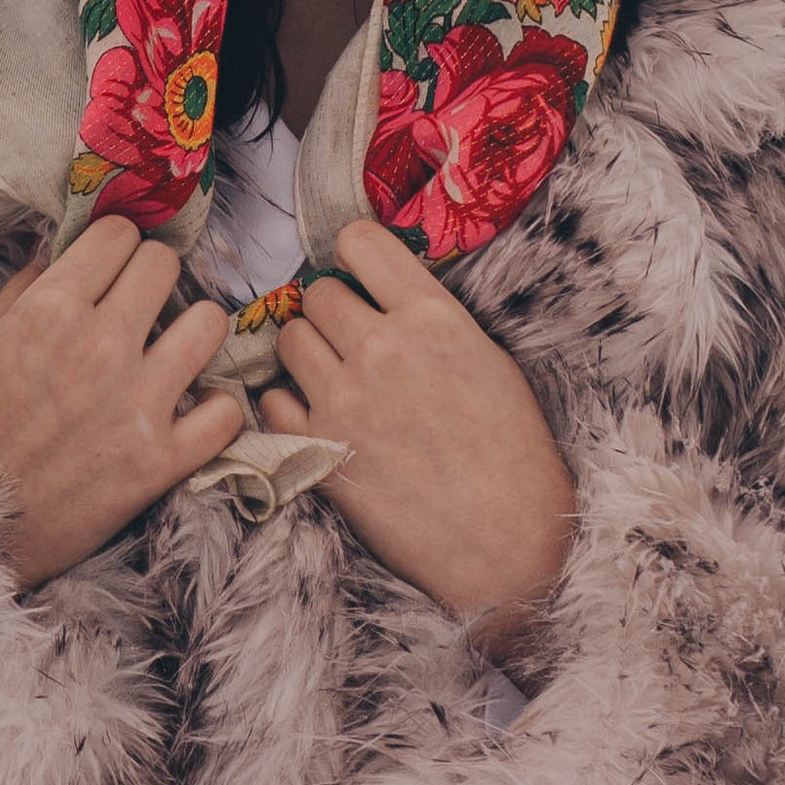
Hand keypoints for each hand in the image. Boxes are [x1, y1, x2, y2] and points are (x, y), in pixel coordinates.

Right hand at [0, 217, 246, 593]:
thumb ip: (21, 293)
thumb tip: (59, 250)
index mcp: (48, 311)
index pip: (118, 234)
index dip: (116, 246)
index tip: (112, 266)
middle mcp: (99, 346)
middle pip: (165, 265)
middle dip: (153, 277)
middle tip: (142, 303)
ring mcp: (136, 403)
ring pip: (209, 324)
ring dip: (193, 331)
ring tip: (174, 349)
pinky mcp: (160, 461)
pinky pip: (226, 412)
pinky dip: (214, 409)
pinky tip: (192, 410)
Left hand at [261, 216, 576, 663]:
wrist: (506, 543)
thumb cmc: (513, 455)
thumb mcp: (488, 361)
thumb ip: (432, 320)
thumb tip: (384, 295)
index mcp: (432, 317)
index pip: (360, 241)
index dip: (352, 255)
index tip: (357, 276)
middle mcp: (382, 347)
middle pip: (317, 293)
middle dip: (331, 313)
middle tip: (352, 343)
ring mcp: (343, 397)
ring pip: (288, 338)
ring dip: (305, 353)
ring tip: (334, 380)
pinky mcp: (316, 448)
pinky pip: (271, 400)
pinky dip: (288, 406)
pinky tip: (320, 420)